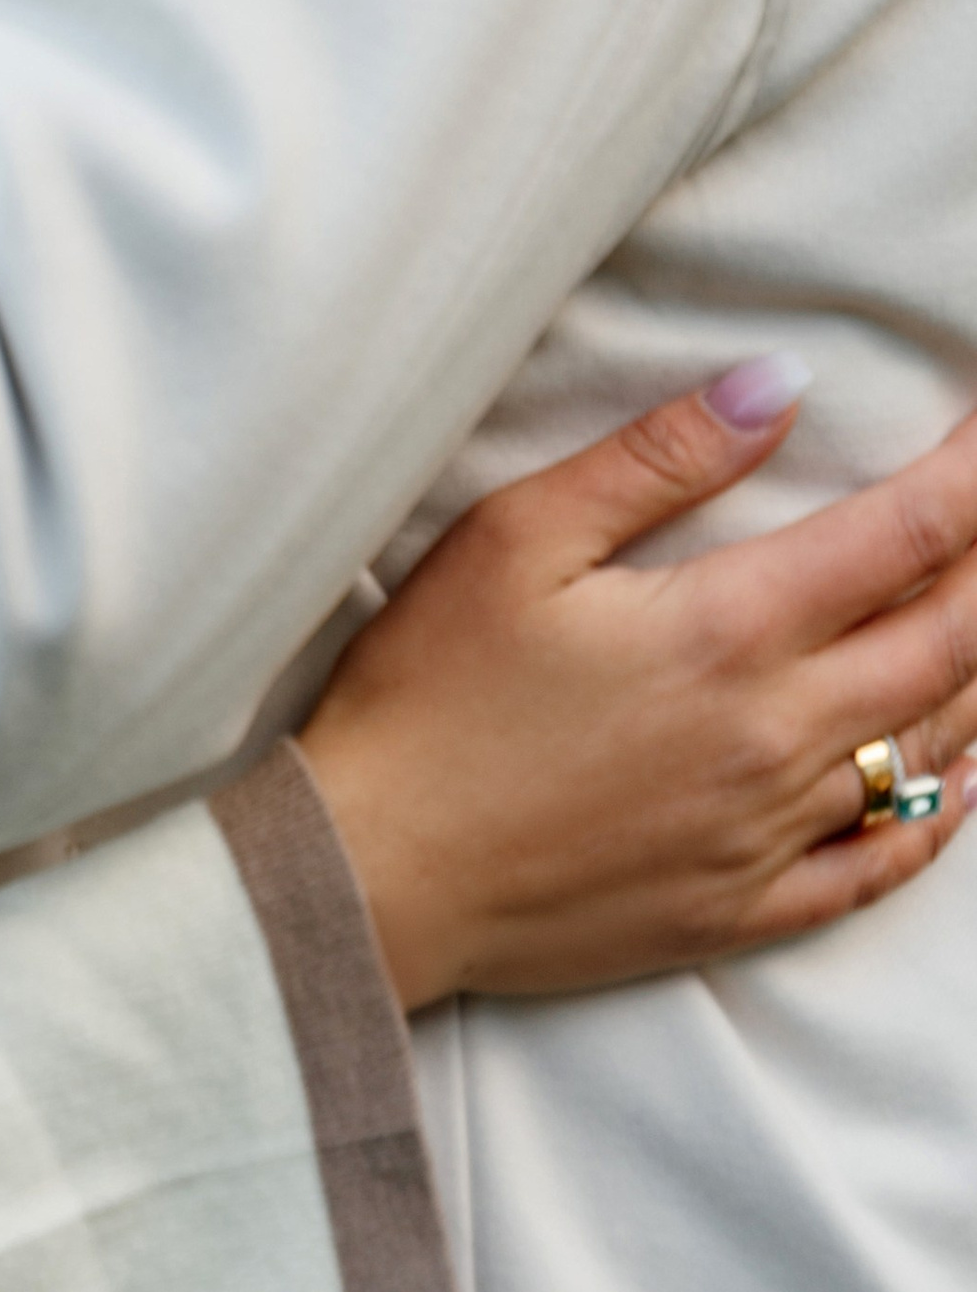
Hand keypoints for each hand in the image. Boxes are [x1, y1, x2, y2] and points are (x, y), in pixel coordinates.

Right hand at [301, 371, 976, 1010]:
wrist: (374, 872)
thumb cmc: (427, 694)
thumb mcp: (515, 539)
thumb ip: (657, 459)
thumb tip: (778, 384)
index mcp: (727, 632)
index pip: (903, 536)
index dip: (973, 476)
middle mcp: (778, 736)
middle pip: (949, 639)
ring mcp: (771, 833)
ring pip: (934, 745)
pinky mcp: (745, 908)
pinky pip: (885, 864)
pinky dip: (945, 813)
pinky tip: (968, 777)